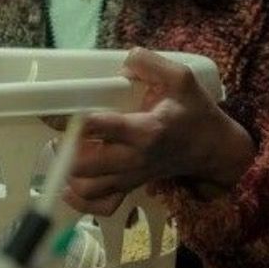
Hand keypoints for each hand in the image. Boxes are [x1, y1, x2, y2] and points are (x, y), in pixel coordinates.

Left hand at [62, 48, 255, 215]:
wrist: (214, 149)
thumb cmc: (194, 111)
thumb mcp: (181, 77)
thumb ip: (150, 63)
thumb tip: (123, 62)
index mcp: (145, 129)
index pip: (98, 127)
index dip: (70, 119)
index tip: (54, 109)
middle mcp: (134, 158)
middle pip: (84, 164)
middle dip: (64, 147)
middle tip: (60, 130)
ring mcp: (131, 177)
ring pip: (87, 188)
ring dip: (68, 171)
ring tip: (66, 149)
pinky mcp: (131, 187)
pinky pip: (101, 205)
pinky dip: (82, 199)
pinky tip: (72, 182)